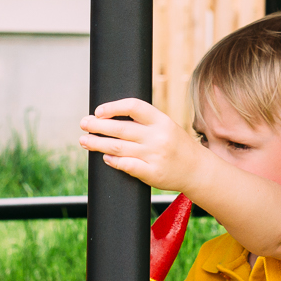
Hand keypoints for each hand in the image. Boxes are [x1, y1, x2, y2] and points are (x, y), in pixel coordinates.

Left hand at [78, 99, 205, 191]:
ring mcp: (155, 156)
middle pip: (120, 128)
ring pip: (118, 147)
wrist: (197, 169)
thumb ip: (143, 121)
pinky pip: (127, 166)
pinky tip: (104, 158)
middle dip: (97, 125)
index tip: (98, 111)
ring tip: (84, 141)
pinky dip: (113, 161)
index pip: (133, 106)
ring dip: (97, 143)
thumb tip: (109, 116)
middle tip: (84, 124)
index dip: (113, 107)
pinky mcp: (152, 173)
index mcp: (161, 120)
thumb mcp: (166, 126)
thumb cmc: (176, 145)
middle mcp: (157, 137)